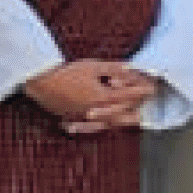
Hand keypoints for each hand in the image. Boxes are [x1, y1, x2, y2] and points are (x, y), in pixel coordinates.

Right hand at [24, 58, 159, 132]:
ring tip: (135, 117)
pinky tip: (106, 123)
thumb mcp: (93, 66)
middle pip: (122, 115)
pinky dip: (103, 124)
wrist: (39, 84)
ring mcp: (83, 118)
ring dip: (122, 118)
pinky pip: (92, 127)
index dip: (141, 90)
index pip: (128, 96)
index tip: (152, 86)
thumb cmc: (66, 72)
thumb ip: (115, 68)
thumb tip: (132, 68)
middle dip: (136, 108)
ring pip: (108, 124)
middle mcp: (94, 112)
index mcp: (101, 98)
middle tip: (146, 104)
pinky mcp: (73, 119)